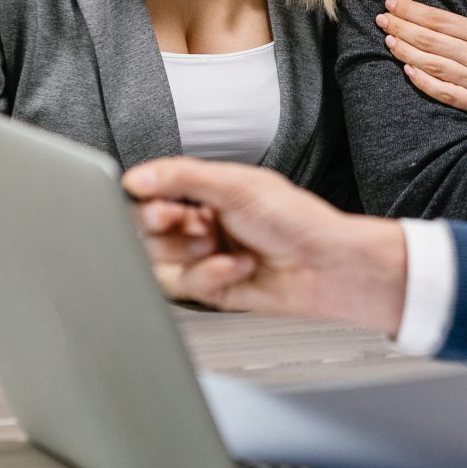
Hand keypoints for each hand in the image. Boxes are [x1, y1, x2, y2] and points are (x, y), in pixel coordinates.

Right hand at [124, 156, 409, 333]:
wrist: (327, 266)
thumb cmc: (298, 220)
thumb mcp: (237, 186)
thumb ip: (184, 177)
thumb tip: (139, 177)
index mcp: (209, 192)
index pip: (156, 194)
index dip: (149, 201)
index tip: (158, 204)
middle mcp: (204, 223)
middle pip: (150, 231)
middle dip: (167, 229)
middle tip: (188, 225)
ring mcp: (207, 257)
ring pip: (162, 263)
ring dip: (190, 254)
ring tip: (217, 246)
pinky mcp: (214, 289)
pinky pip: (188, 287)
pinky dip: (210, 275)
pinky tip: (237, 266)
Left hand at [376, 0, 466, 134]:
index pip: (442, 20)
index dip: (414, 11)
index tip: (391, 3)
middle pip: (433, 41)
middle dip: (403, 28)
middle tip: (381, 19)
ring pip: (434, 66)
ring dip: (406, 52)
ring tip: (387, 39)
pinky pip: (444, 93)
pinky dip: (423, 82)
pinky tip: (406, 70)